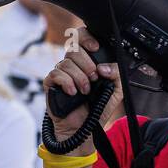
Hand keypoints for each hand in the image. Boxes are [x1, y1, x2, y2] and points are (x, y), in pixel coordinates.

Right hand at [43, 26, 122, 145]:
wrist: (84, 129)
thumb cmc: (97, 108)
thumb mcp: (115, 91)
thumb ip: (117, 75)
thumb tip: (103, 67)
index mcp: (87, 61)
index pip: (81, 38)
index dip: (86, 37)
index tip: (96, 47)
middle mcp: (72, 65)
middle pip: (73, 48)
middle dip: (86, 63)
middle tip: (94, 78)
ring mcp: (61, 73)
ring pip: (66, 62)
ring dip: (79, 77)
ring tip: (85, 91)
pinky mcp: (51, 84)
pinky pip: (56, 74)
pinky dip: (67, 82)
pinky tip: (73, 92)